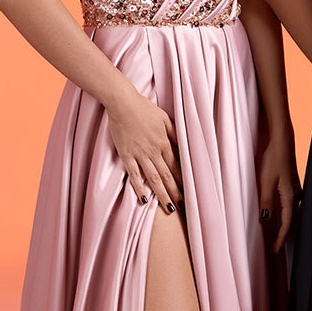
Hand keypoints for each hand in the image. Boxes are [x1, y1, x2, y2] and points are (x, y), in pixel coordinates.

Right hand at [106, 87, 181, 211]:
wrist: (122, 102)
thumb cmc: (144, 108)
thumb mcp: (164, 118)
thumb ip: (174, 132)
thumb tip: (184, 144)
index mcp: (164, 142)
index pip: (177, 165)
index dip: (183, 180)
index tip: (189, 192)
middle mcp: (154, 151)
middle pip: (167, 176)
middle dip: (175, 192)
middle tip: (182, 206)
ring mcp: (139, 154)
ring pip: (153, 178)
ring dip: (162, 194)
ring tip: (168, 208)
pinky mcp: (126, 155)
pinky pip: (133, 174)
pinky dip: (139, 187)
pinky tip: (144, 199)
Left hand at [258, 136, 297, 251]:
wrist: (282, 141)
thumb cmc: (274, 159)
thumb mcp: (266, 181)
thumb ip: (266, 201)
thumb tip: (265, 219)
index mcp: (290, 197)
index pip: (287, 224)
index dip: (280, 238)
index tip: (275, 250)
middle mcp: (296, 195)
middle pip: (291, 221)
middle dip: (283, 235)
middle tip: (275, 248)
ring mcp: (295, 190)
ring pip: (291, 214)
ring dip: (284, 226)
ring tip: (276, 236)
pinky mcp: (292, 185)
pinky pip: (289, 205)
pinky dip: (284, 215)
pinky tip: (278, 216)